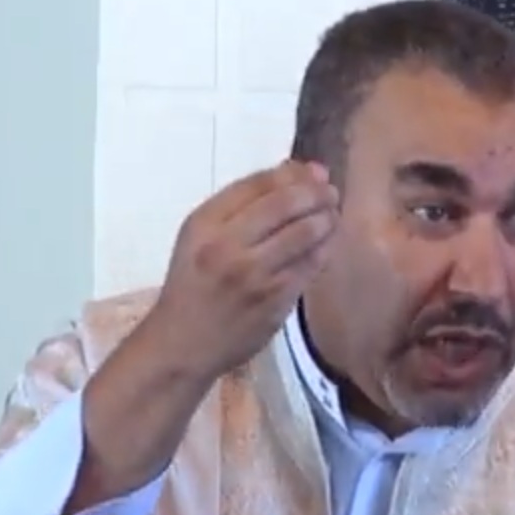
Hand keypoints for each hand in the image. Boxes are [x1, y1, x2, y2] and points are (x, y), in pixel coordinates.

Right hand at [147, 161, 338, 380]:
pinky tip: (327, 241)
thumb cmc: (192, 284)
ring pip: (305, 233)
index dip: (293, 173)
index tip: (313, 171)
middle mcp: (228, 245)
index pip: (258, 184)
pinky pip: (311, 264)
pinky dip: (325, 246)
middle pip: (286, 204)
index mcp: (204, 224)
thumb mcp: (199, 236)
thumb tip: (295, 172)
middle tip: (329, 191)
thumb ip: (240, 204)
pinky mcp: (275, 300)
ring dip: (327, 217)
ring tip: (331, 213)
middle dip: (316, 192)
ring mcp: (254, 275)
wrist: (183, 343)